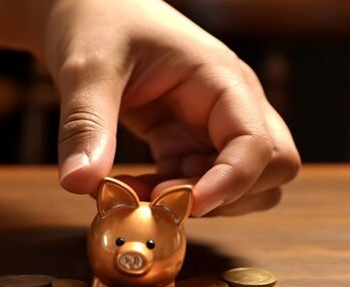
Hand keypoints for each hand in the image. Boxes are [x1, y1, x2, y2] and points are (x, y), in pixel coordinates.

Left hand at [46, 0, 299, 216]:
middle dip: (226, 197)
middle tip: (164, 199)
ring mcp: (210, 126)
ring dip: (194, 202)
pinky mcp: (185, 141)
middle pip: (273, 169)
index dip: (232, 182)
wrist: (89, 11)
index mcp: (222, 79)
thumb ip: (86, 124)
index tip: (185, 204)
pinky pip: (195, 184)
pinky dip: (167, 198)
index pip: (257, 143)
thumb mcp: (88, 68)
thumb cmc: (99, 21)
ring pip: (240, 186)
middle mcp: (229, 105)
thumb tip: (77, 182)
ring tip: (134, 192)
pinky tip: (127, 188)